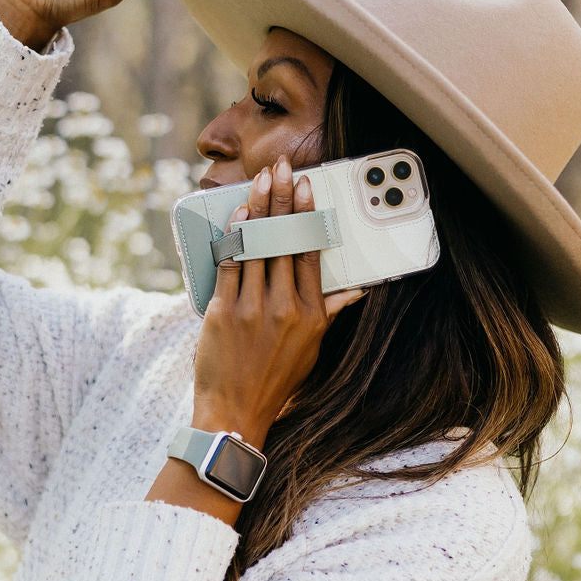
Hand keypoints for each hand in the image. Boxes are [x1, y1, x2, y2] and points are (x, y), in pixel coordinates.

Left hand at [191, 155, 365, 446]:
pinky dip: (233, 235)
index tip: (306, 186)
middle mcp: (285, 308)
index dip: (307, 214)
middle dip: (283, 197)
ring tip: (260, 179)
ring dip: (258, 207)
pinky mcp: (223, 312)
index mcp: (311, 314)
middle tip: (283, 167)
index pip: (310, 251)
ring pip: (258, 245)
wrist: (235, 413)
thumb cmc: (276, 382)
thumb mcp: (313, 349)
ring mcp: (253, 308)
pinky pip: (230, 263)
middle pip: (285, 240)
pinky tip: (236, 213)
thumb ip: (331, 313)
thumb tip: (357, 291)